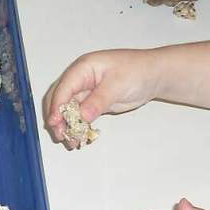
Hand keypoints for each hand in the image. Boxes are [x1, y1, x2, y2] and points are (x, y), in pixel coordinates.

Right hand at [43, 50, 158, 148]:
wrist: (155, 76)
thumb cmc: (137, 71)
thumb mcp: (117, 85)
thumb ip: (98, 100)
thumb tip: (82, 116)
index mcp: (83, 68)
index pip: (64, 87)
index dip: (57, 105)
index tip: (54, 122)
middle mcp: (81, 79)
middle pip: (61, 99)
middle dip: (58, 117)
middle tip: (60, 135)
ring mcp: (87, 92)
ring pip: (69, 110)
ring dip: (67, 125)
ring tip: (71, 142)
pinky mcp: (94, 103)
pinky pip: (80, 116)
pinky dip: (78, 127)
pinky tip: (79, 137)